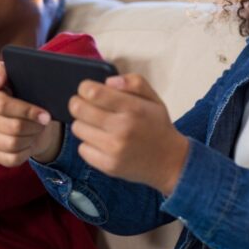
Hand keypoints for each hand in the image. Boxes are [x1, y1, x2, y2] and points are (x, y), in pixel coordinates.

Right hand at [0, 61, 62, 166]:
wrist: (28, 118)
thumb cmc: (23, 94)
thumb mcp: (16, 77)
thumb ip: (2, 71)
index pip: (2, 104)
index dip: (27, 110)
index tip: (45, 114)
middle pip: (12, 127)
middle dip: (34, 126)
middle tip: (44, 122)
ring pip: (13, 144)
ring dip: (31, 138)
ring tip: (37, 130)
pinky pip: (12, 159)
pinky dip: (26, 152)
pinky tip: (30, 143)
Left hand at [69, 74, 187, 194]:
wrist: (170, 162)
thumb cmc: (157, 126)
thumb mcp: (153, 98)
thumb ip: (133, 82)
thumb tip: (107, 82)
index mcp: (133, 108)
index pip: (93, 93)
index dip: (85, 88)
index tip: (87, 90)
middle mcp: (122, 129)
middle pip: (78, 109)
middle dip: (78, 103)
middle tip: (85, 105)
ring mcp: (114, 149)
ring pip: (77, 128)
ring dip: (84, 124)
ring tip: (98, 125)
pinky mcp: (108, 166)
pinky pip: (82, 149)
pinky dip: (89, 144)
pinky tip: (102, 142)